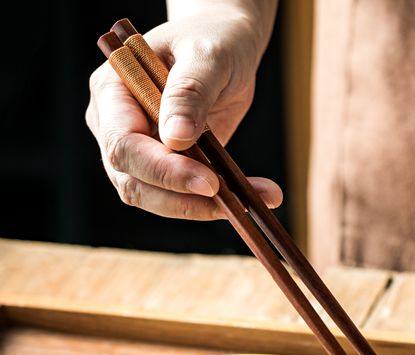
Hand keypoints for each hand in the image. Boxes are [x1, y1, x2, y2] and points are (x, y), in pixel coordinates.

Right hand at [86, 8, 281, 219]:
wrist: (224, 49)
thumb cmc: (212, 41)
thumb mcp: (207, 56)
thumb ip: (190, 91)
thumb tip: (175, 138)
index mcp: (112, 92)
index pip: (124, 146)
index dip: (164, 170)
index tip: (209, 182)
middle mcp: (115, 127)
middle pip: (134, 183)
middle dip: (186, 200)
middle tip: (237, 203)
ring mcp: (139, 152)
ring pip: (158, 200)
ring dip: (206, 208)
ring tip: (258, 198)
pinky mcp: (167, 170)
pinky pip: (184, 198)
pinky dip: (217, 203)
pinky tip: (254, 195)